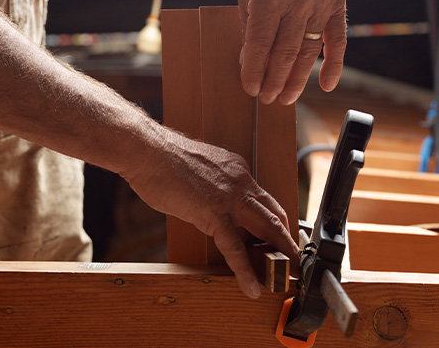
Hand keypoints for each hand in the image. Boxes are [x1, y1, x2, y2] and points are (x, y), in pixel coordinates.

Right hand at [121, 130, 298, 298]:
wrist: (146, 150)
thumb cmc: (161, 157)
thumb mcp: (197, 168)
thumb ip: (210, 185)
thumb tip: (208, 202)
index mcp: (235, 169)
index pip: (263, 198)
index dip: (274, 220)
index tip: (276, 236)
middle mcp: (240, 181)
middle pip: (275, 214)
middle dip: (287, 239)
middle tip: (293, 260)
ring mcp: (229, 197)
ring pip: (267, 228)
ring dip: (281, 254)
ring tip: (288, 274)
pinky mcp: (213, 213)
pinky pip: (235, 247)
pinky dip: (246, 270)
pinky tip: (251, 286)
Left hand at [235, 0, 345, 104]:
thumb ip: (247, 23)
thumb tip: (248, 59)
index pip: (258, 45)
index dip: (253, 71)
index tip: (250, 88)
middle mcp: (296, 1)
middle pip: (284, 54)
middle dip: (274, 81)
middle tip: (267, 98)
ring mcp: (320, 2)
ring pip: (308, 52)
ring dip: (297, 79)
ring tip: (287, 98)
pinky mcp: (337, 2)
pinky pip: (337, 40)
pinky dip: (334, 64)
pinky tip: (327, 84)